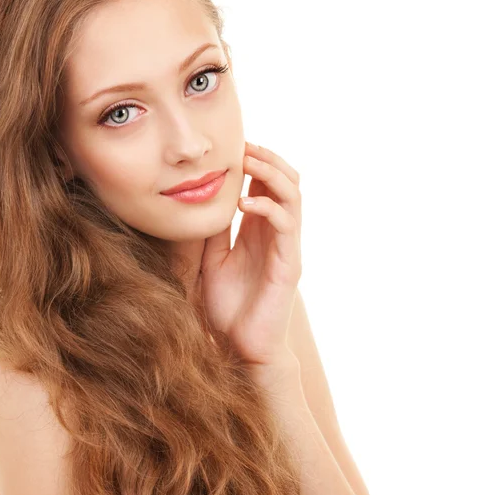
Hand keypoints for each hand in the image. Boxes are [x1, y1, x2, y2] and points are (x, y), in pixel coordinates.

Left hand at [200, 141, 301, 366]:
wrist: (241, 349)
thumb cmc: (228, 309)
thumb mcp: (213, 260)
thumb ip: (215, 231)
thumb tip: (203, 198)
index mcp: (259, 231)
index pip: (266, 185)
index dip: (255, 161)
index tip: (232, 146)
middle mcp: (277, 234)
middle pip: (287, 182)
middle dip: (268, 159)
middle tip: (244, 146)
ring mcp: (286, 248)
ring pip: (293, 197)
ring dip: (271, 173)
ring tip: (248, 160)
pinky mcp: (289, 264)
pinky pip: (286, 225)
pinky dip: (269, 207)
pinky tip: (244, 202)